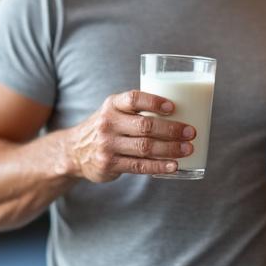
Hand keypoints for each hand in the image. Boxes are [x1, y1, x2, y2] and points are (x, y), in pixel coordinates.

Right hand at [68, 90, 194, 182]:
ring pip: (145, 147)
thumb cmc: (107, 127)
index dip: (154, 102)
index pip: (134, 98)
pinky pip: (139, 166)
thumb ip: (137, 110)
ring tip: (188, 148)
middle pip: (145, 126)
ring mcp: (108, 145)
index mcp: (112, 105)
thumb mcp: (114, 111)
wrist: (75, 150)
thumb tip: (180, 112)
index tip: (174, 107)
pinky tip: (174, 166)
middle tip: (190, 132)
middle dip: (172, 129)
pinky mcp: (109, 164)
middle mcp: (108, 123)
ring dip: (170, 149)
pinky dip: (159, 166)